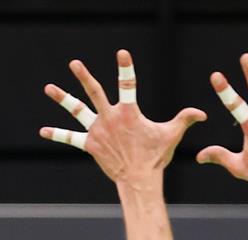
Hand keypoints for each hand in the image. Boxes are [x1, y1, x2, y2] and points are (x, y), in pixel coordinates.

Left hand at [40, 50, 205, 188]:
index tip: (121, 53)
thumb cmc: (155, 156)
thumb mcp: (171, 134)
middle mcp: (110, 118)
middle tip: (74, 63)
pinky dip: (58, 134)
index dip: (126, 68)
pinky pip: (71, 138)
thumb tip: (203, 113)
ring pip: (77, 110)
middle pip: (95, 92)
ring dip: (63, 98)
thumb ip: (185, 119)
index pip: (128, 84)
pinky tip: (43, 130)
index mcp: (129, 112)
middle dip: (84, 77)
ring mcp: (98, 131)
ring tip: (49, 88)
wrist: (138, 178)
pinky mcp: (90, 144)